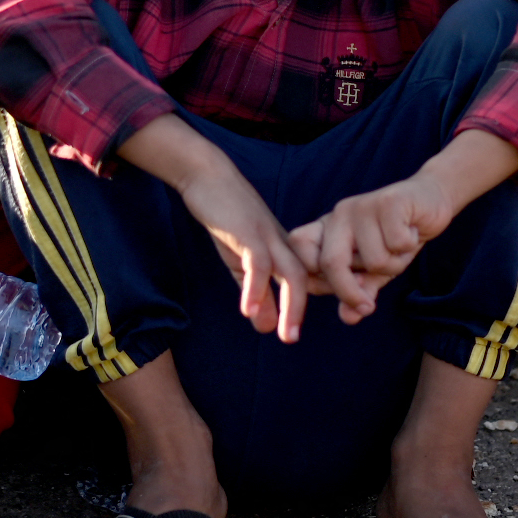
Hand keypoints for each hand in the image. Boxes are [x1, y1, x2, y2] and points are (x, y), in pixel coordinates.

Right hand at [172, 156, 323, 341]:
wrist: (207, 178)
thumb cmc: (226, 219)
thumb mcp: (241, 262)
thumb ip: (256, 293)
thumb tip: (267, 328)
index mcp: (284, 249)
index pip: (307, 280)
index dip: (310, 305)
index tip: (303, 331)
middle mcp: (283, 243)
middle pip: (304, 279)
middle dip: (302, 311)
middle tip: (293, 339)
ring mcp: (268, 236)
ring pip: (290, 273)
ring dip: (290, 306)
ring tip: (284, 334)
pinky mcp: (248, 231)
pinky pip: (258, 263)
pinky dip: (256, 288)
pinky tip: (248, 310)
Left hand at [289, 173, 464, 325]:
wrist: (431, 202)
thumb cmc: (397, 237)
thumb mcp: (375, 270)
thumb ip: (360, 291)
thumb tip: (348, 318)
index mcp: (327, 228)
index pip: (299, 249)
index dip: (318, 280)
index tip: (341, 297)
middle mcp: (339, 214)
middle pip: (331, 263)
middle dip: (350, 292)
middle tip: (368, 307)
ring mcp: (362, 206)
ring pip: (373, 259)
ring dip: (394, 264)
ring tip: (400, 248)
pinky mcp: (388, 202)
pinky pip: (396, 244)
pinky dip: (408, 246)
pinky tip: (411, 233)